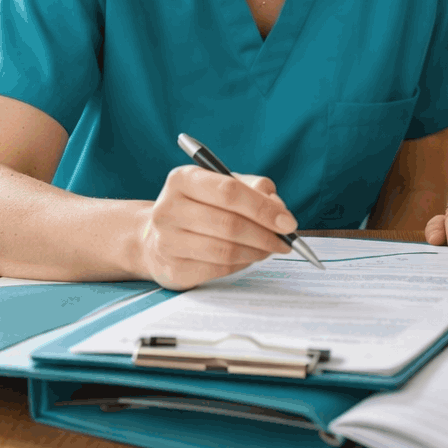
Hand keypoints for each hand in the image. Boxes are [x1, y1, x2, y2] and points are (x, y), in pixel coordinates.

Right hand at [137, 165, 295, 289]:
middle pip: (229, 224)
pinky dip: (242, 264)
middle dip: (265, 235)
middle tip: (285, 241)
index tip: (288, 222)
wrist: (159, 237)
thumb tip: (280, 211)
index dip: (263, 208)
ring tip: (270, 248)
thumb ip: (255, 189)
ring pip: (226, 250)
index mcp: (183, 179)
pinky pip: (219, 268)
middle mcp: (169, 208)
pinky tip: (249, 256)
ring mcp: (167, 241)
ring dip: (257, 251)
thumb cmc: (202, 206)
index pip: (228, 191)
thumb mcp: (224, 185)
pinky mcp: (174, 268)